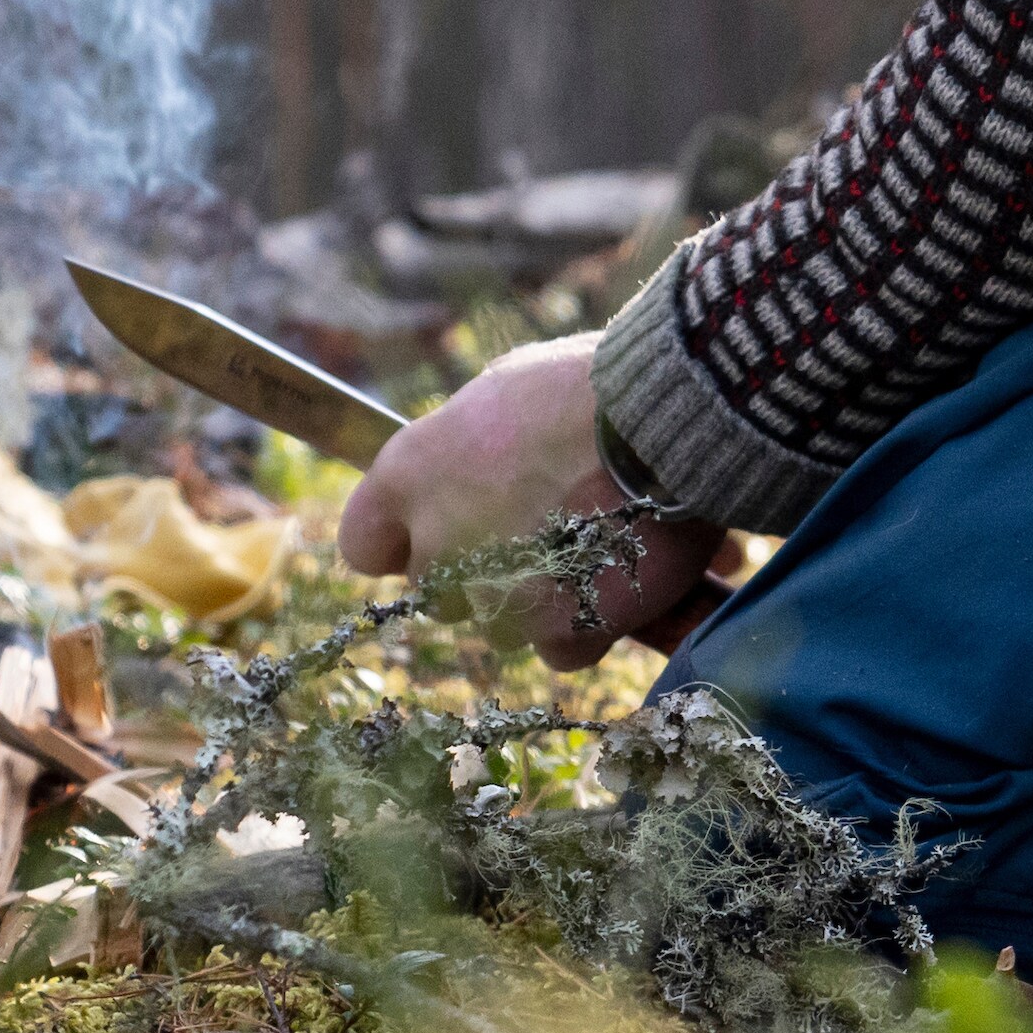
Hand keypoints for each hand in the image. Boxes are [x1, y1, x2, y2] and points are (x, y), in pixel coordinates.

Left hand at [336, 334, 730, 666]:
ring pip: (502, 620)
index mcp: (410, 477)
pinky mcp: (559, 631)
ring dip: (537, 594)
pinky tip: (621, 579)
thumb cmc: (586, 385)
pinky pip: (561, 647)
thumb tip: (479, 458)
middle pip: (438, 587)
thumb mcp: (505, 388)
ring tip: (595, 542)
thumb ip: (470, 441)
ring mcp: (495, 597)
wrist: (666, 421)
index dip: (400, 539)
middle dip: (477, 566)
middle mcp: (439, 545)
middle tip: (534, 527)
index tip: (434, 529)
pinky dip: (589, 623)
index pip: (366, 544)